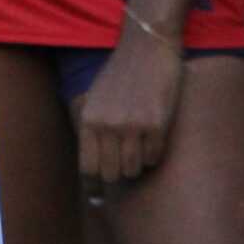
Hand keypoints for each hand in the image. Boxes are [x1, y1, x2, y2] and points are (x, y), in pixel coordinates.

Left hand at [72, 23, 182, 188]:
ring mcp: (132, 126)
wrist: (148, 45)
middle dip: (119, 172)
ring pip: (133, 169)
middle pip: (111, 174)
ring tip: (141, 144)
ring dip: (138, 164)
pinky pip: (154, 158)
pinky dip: (154, 153)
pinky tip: (155, 135)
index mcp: (88, 119)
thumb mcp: (96, 98)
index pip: (87, 168)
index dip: (94, 186)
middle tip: (126, 161)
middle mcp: (107, 126)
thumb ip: (94, 129)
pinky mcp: (156, 125)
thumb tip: (93, 172)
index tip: (99, 197)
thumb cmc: (122, 73)